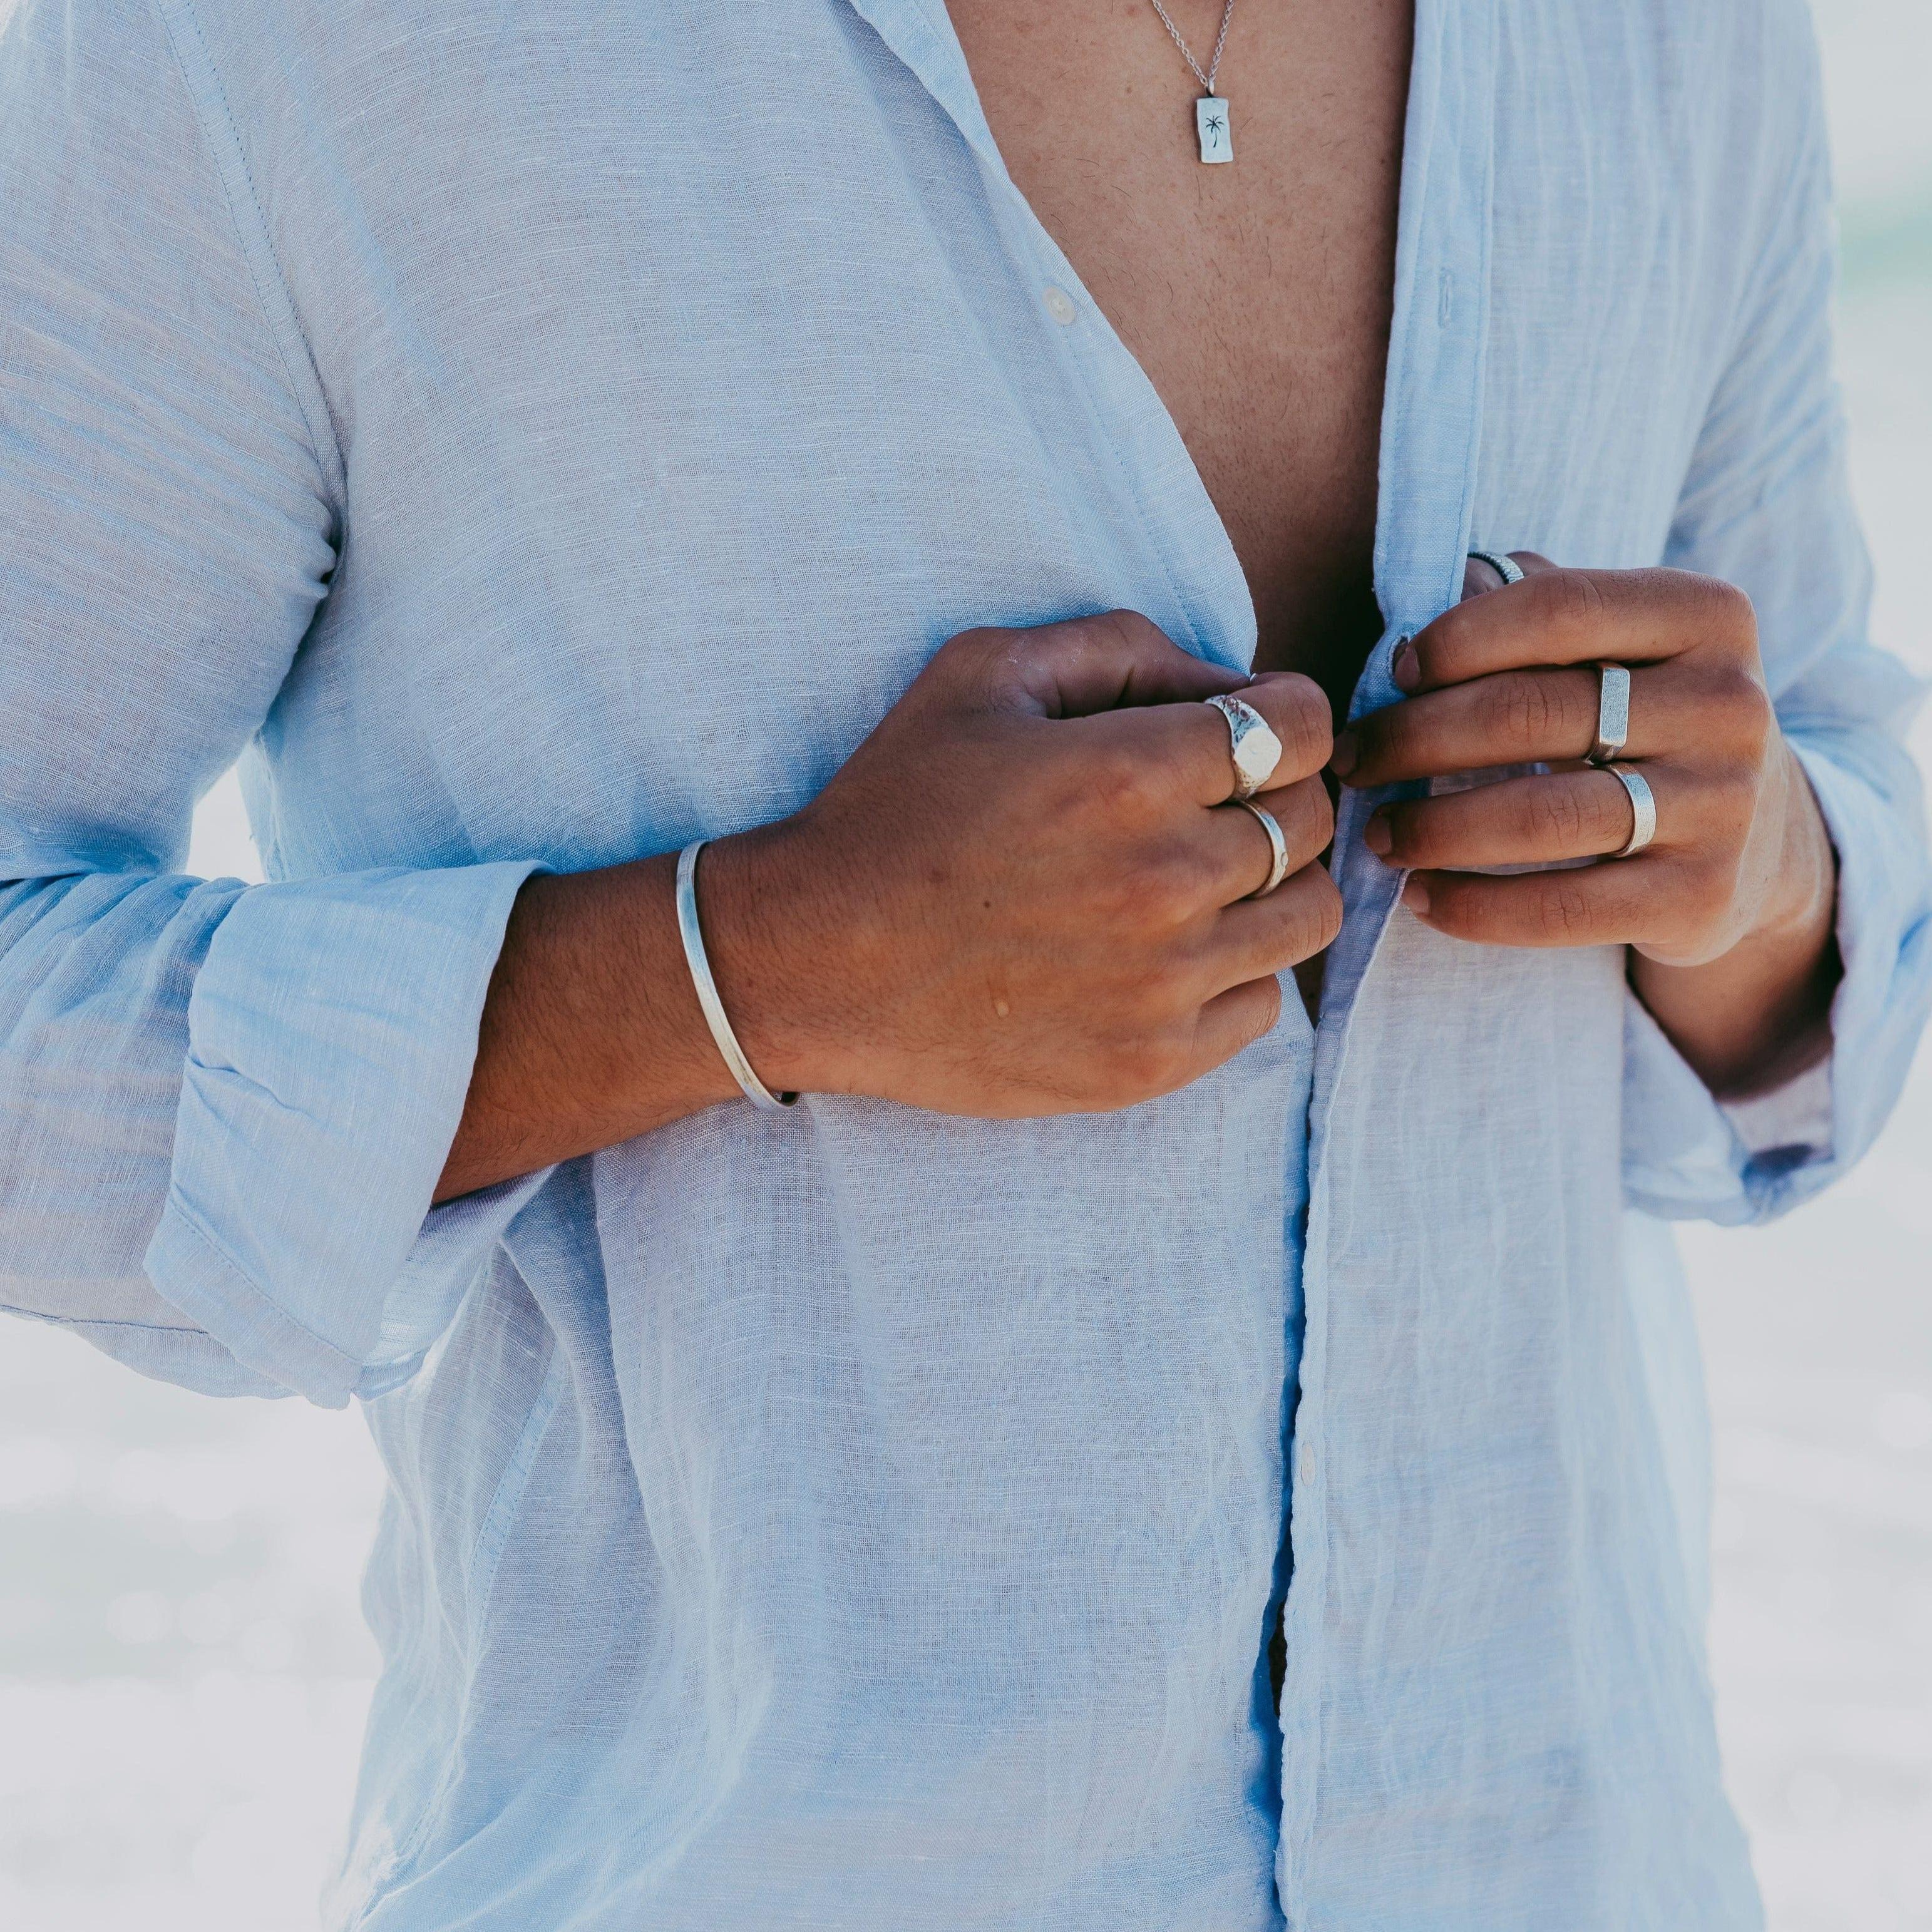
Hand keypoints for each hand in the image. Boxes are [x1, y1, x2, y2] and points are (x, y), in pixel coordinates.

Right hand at [702, 612, 1340, 1115]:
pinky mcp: (1150, 1062)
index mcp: (1132, 772)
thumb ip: (1121, 647)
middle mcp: (1166, 879)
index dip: (1285, 714)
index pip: (1306, 726)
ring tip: (1202, 878)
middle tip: (1209, 801)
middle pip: (1313, 818)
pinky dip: (1235, 971)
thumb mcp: (985, 676)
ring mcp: (1164, 982)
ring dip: (1272, 885)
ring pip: (1310, 914)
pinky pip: (1265, 1004)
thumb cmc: (896, 807)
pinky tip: (1166, 950)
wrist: (815, 961)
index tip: (1244, 731)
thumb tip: (1229, 682)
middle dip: (1276, 793)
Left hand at [1328, 559, 1834, 969]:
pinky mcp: (1701, 896)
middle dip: (1415, 739)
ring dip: (1433, 829)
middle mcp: (1728, 704)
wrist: (1758, 842)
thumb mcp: (1616, 645)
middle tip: (1354, 761)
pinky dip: (1475, 906)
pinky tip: (1421, 898)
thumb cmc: (1642, 719)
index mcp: (1705, 616)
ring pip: (1541, 817)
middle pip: (1531, 713)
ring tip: (1377, 836)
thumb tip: (1429, 590)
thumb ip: (1532, 602)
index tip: (1392, 673)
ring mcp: (1723, 804)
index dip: (1458, 638)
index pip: (1558, 607)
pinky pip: (1562, 907)